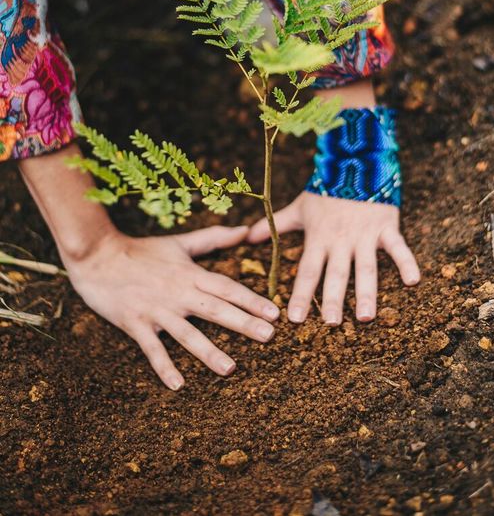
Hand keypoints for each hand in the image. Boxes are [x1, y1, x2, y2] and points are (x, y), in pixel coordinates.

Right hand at [65, 224, 279, 388]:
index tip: (274, 312)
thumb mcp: (180, 242)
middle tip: (268, 336)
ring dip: (209, 352)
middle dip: (243, 323)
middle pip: (216, 310)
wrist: (98, 255)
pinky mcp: (135, 324)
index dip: (252, 299)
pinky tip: (178, 385)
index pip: (227, 287)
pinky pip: (152, 349)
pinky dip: (164, 366)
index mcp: (190, 274)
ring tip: (230, 369)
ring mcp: (157, 310)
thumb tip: (245, 230)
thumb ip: (213, 238)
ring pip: (187, 334)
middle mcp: (178, 293)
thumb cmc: (142, 250)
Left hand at [249, 192, 419, 324]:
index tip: (294, 319)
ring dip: (367, 292)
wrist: (353, 161)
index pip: (307, 271)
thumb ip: (276, 224)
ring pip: (366, 267)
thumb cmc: (325, 188)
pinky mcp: (387, 226)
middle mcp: (341, 240)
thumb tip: (248, 236)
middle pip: (336, 274)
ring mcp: (365, 235)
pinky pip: (398, 247)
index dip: (301, 295)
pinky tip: (414, 282)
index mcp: (319, 237)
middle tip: (331, 324)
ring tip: (366, 317)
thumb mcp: (299, 206)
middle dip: (334, 299)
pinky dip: (407, 263)